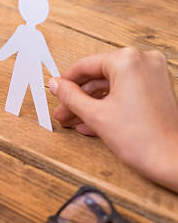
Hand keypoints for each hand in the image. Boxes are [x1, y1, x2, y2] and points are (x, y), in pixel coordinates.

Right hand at [49, 48, 177, 190]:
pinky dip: (108, 104)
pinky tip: (92, 121)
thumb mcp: (95, 115)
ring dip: (91, 103)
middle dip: (78, 97)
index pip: (85, 65)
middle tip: (63, 111)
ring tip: (75, 120)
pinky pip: (125, 91)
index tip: (56, 90)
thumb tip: (57, 85)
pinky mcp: (158, 88)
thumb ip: (70, 96)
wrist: (173, 161)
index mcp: (128, 61)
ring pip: (111, 85)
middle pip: (99, 76)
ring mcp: (154, 74)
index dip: (66, 81)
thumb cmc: (143, 139)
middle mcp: (144, 61)